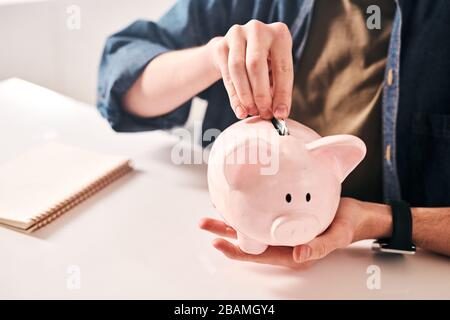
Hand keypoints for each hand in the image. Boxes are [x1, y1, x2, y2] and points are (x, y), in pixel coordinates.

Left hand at [199, 198, 392, 268]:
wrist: (355, 215)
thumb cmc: (347, 225)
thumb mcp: (336, 236)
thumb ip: (319, 247)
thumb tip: (299, 255)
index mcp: (293, 254)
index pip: (258, 255)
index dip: (236, 251)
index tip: (217, 243)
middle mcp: (283, 245)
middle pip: (247, 242)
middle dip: (224, 233)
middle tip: (204, 223)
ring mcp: (282, 232)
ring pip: (250, 229)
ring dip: (230, 221)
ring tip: (212, 211)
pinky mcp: (284, 220)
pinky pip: (260, 217)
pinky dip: (246, 210)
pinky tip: (235, 202)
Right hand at [207, 20, 293, 119]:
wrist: (237, 49)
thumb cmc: (264, 63)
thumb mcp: (276, 71)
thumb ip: (278, 89)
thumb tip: (279, 114)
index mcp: (279, 33)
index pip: (283, 67)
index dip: (282, 94)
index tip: (280, 114)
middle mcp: (257, 29)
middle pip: (256, 66)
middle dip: (260, 94)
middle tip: (264, 114)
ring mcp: (236, 34)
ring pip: (237, 69)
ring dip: (245, 95)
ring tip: (251, 112)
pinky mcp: (221, 45)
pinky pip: (227, 74)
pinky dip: (234, 96)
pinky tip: (240, 110)